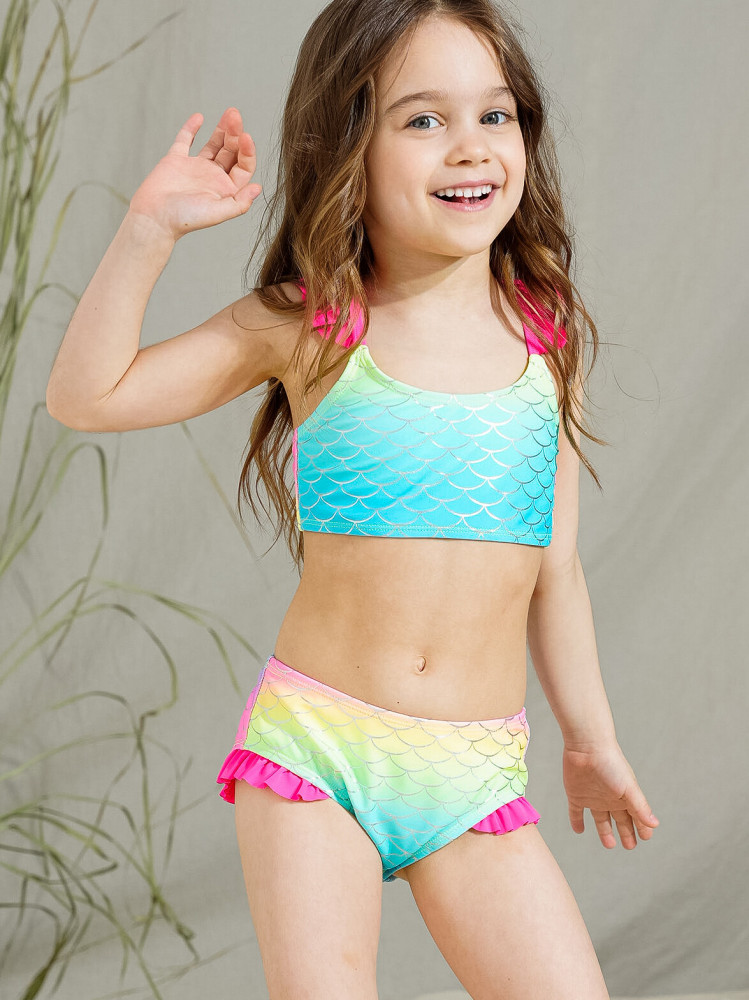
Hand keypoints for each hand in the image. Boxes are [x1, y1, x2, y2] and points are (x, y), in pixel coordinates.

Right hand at [128, 107, 261, 241]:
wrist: (155, 217)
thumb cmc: (186, 219)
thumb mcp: (218, 213)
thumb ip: (240, 202)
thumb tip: (258, 188)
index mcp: (225, 190)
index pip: (243, 166)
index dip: (247, 151)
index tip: (246, 137)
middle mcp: (213, 178)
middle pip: (231, 151)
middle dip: (235, 134)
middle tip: (235, 116)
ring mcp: (195, 168)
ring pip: (213, 144)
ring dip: (221, 129)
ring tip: (229, 113)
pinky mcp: (176, 160)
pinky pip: (185, 140)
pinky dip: (191, 128)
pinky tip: (199, 117)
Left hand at [562, 741, 659, 849]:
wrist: (586, 746)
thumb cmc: (611, 764)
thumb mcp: (629, 788)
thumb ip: (640, 807)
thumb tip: (655, 825)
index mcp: (625, 796)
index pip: (636, 816)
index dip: (642, 827)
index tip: (646, 838)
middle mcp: (610, 798)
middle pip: (620, 819)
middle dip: (626, 833)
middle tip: (631, 847)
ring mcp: (593, 797)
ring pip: (601, 819)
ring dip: (605, 831)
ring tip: (610, 845)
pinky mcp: (576, 794)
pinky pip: (576, 812)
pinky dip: (577, 821)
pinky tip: (578, 830)